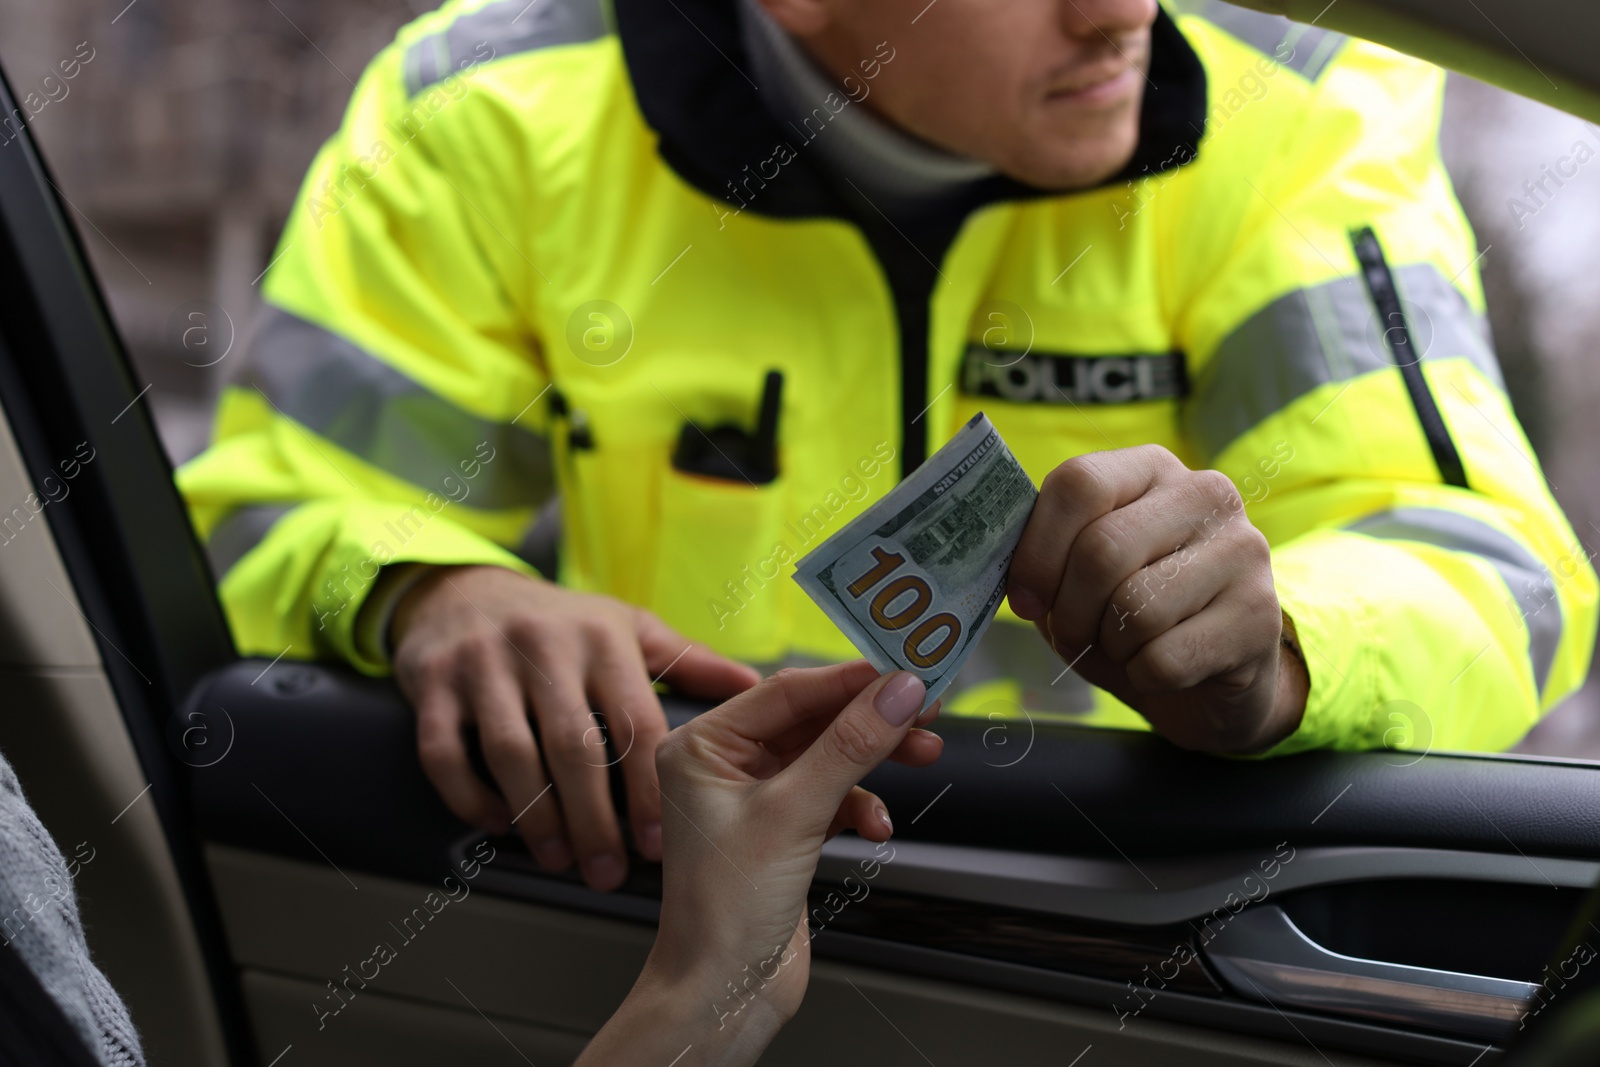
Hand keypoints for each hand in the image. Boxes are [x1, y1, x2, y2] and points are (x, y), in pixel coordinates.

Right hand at [391, 564, 761, 889]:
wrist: (465, 591)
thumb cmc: (562, 622)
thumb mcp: (627, 626)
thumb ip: (689, 661)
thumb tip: (756, 685)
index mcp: (601, 638)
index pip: (634, 721)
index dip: (647, 787)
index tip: (657, 842)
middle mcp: (543, 647)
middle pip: (573, 746)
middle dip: (594, 819)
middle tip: (609, 872)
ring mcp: (482, 664)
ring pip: (511, 753)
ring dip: (537, 817)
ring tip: (560, 859)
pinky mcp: (433, 682)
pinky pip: (444, 752)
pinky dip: (470, 796)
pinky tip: (498, 826)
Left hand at [575, 662, 942, 1066]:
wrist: (723, 994)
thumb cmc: (724, 912)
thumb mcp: (794, 815)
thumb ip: (850, 747)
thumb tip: (898, 693)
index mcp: (701, 745)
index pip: (788, 690)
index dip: (853, 678)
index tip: (907, 671)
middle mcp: (722, 764)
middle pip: (813, 718)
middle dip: (872, 719)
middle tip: (927, 711)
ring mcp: (752, 797)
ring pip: (828, 755)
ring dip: (874, 759)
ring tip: (923, 756)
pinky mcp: (781, 828)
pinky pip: (832, 794)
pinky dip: (859, 804)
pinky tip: (875, 824)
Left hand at [1005, 446, 1307, 752]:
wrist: (1211, 682)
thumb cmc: (1129, 620)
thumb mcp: (1077, 580)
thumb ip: (1042, 558)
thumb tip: (1002, 566)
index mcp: (1151, 469)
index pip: (1079, 483)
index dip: (1037, 550)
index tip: (1025, 599)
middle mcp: (1206, 494)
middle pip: (1103, 549)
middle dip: (1070, 610)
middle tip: (1072, 634)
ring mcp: (1243, 550)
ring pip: (1136, 607)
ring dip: (1110, 646)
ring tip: (1123, 648)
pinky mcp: (1262, 615)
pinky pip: (1167, 657)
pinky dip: (1145, 677)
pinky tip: (1161, 669)